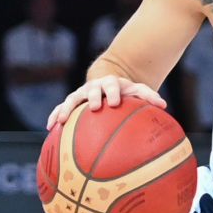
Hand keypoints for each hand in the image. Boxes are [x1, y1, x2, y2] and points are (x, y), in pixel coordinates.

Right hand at [46, 76, 166, 129]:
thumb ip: (149, 96)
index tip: (114, 102)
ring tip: (61, 121)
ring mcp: (80, 95)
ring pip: (71, 100)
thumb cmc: (125, 92)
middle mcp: (93, 87)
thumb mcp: (137, 91)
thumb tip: (163, 105)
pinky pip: (60, 109)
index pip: (112, 85)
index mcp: (110, 83)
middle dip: (92, 97)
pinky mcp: (71, 103)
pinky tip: (49, 128)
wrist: (106, 84)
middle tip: (94, 107)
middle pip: (90, 90)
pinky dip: (54, 116)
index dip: (112, 92)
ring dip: (66, 109)